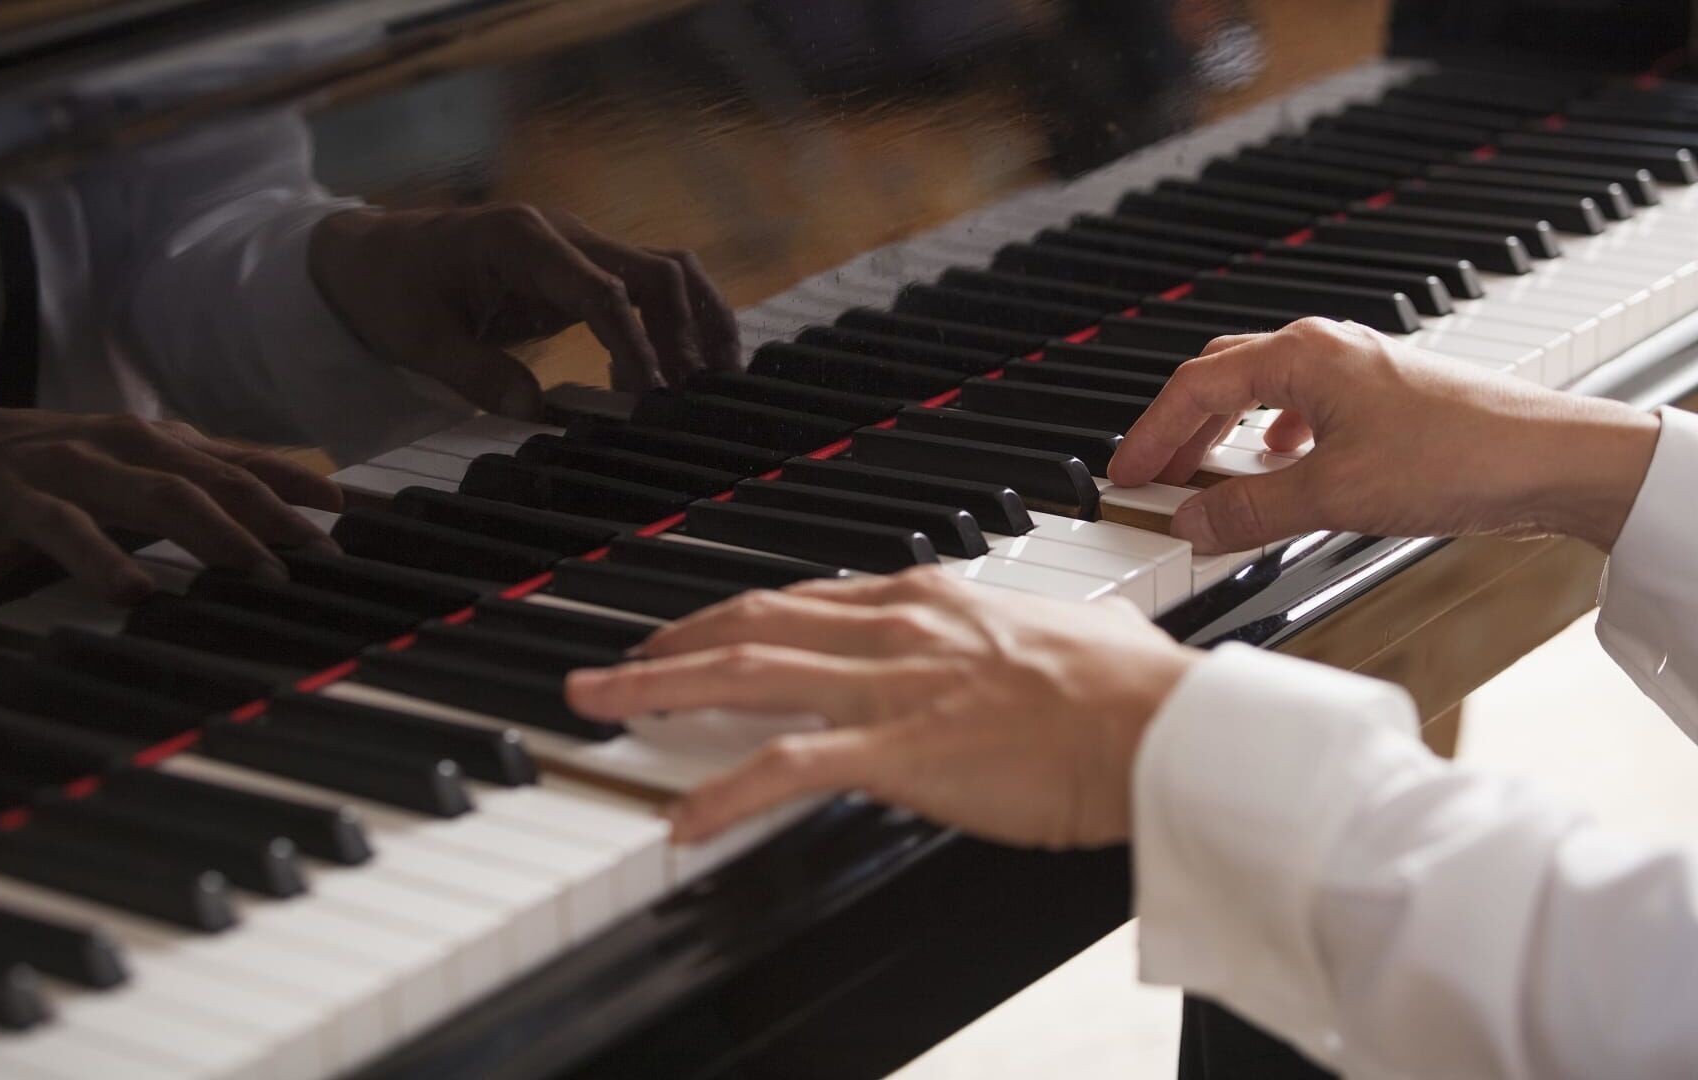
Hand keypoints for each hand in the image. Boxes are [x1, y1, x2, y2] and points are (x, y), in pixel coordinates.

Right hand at [0, 400, 343, 639]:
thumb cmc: (74, 456)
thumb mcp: (155, 452)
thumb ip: (235, 471)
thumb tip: (329, 495)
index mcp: (137, 444)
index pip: (221, 474)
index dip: (276, 507)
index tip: (326, 545)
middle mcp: (84, 460)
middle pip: (160, 493)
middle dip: (219, 534)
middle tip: (266, 578)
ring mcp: (20, 493)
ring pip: (62, 523)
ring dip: (97, 557)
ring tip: (133, 594)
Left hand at [309, 204, 740, 415]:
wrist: (375, 256)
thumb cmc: (391, 290)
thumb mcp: (416, 337)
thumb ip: (474, 372)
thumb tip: (532, 411)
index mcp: (520, 239)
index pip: (602, 289)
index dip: (635, 344)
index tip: (650, 397)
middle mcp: (562, 234)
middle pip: (656, 271)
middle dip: (686, 334)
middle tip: (692, 401)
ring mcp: (579, 249)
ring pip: (667, 272)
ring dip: (698, 323)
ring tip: (714, 385)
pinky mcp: (584, 272)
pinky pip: (648, 288)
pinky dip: (678, 324)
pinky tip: (687, 371)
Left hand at [565, 569, 1199, 848]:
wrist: (1164, 727)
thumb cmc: (1129, 692)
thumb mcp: (1066, 633)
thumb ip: (1024, 635)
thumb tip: (1046, 639)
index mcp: (928, 600)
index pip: (801, 600)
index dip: (732, 619)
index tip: (692, 634)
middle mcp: (895, 627)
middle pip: (749, 624)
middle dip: (666, 642)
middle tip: (607, 664)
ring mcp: (892, 685)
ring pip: (743, 674)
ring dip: (656, 688)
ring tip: (597, 707)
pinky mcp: (900, 748)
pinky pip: (787, 766)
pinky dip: (722, 792)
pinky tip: (681, 819)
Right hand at [1106, 318, 1663, 553]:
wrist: (1556, 459)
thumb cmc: (1460, 455)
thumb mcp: (1333, 494)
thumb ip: (1250, 508)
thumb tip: (1191, 520)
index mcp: (1302, 355)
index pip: (1195, 386)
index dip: (1150, 432)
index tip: (1124, 472)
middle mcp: (1326, 351)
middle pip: (1222, 380)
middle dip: (1179, 429)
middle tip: (1150, 475)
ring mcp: (1357, 372)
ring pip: (1262, 394)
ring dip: (1224, 435)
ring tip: (1203, 478)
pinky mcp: (1384, 401)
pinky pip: (1303, 410)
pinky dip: (1271, 440)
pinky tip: (1281, 469)